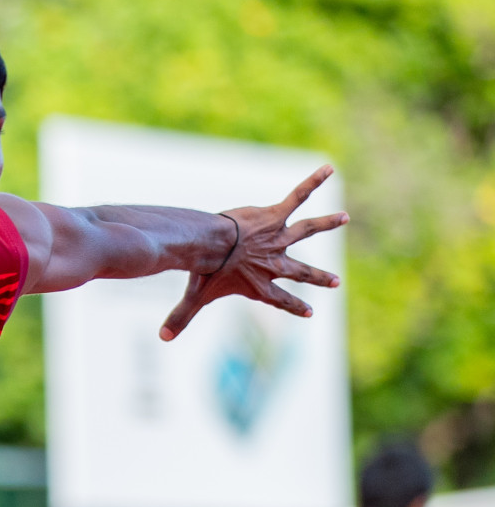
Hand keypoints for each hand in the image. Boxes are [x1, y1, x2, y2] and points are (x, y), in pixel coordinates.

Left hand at [159, 165, 345, 340]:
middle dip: (318, 277)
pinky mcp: (274, 215)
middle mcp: (274, 262)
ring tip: (344, 217)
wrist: (211, 245)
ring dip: (327, 223)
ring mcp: (277, 238)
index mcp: (259, 284)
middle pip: (300, 271)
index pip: (280, 299)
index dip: (294, 306)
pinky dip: (313, 181)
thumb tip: (162, 338)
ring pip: (308, 230)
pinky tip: (327, 168)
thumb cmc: (205, 271)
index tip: (309, 312)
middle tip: (335, 282)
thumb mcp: (196, 296)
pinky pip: (297, 196)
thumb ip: (181, 316)